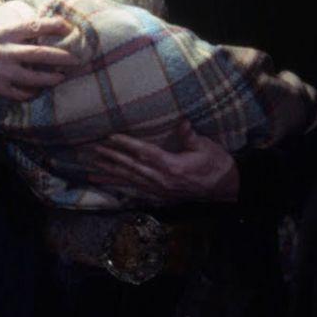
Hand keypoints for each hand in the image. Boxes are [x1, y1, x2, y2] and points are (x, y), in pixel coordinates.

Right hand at [0, 2, 80, 117]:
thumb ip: (8, 25)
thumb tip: (33, 21)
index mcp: (2, 31)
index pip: (34, 25)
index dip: (54, 26)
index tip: (69, 27)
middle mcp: (2, 50)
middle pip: (40, 53)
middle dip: (62, 56)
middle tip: (77, 59)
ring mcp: (0, 70)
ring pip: (34, 76)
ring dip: (52, 77)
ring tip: (62, 77)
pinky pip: (21, 93)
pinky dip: (33, 92)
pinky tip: (39, 90)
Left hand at [88, 121, 239, 203]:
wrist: (226, 189)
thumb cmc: (217, 164)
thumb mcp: (206, 147)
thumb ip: (190, 136)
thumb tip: (182, 121)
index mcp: (172, 166)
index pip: (144, 153)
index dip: (126, 144)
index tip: (110, 137)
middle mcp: (162, 180)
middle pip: (131, 168)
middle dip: (111, 159)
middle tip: (93, 151)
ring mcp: (160, 190)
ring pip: (130, 181)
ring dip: (110, 175)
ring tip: (91, 171)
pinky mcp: (161, 195)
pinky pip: (136, 191)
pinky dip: (121, 187)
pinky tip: (109, 185)